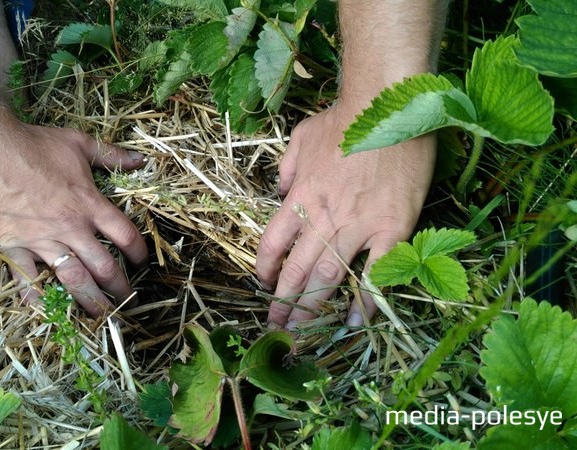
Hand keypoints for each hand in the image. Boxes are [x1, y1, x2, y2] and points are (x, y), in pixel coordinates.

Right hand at [0, 123, 147, 316]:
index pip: (126, 235)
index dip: (139, 252)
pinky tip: (45, 312)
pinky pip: (27, 279)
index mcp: (90, 204)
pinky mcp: (14, 245)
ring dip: (90, 300)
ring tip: (101, 316)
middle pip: (104, 266)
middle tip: (128, 302)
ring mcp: (42, 240)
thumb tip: (140, 159)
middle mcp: (71, 227)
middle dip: (120, 288)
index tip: (141, 262)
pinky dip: (35, 297)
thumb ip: (110, 155)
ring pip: (73, 279)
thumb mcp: (79, 143)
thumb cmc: (35, 144)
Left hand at [256, 103, 435, 328]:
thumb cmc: (347, 117)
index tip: (264, 285)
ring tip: (303, 333)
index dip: (266, 268)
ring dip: (313, 309)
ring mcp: (357, 225)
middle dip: (284, 302)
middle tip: (277, 326)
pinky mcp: (392, 228)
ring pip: (328, 276)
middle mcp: (323, 216)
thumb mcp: (302, 135)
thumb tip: (280, 189)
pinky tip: (355, 322)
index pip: (273, 242)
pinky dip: (365, 300)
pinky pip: (375, 271)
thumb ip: (287, 167)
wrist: (390, 104)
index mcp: (300, 196)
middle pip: (296, 269)